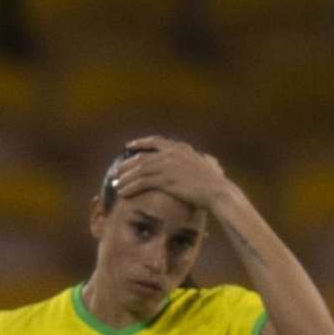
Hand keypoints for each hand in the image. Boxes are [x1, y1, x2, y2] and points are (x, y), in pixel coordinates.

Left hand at [114, 136, 229, 211]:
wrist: (217, 191)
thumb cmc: (215, 184)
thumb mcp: (207, 166)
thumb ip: (200, 162)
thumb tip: (208, 162)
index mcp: (180, 148)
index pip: (156, 141)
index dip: (141, 143)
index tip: (129, 146)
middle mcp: (171, 153)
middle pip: (142, 157)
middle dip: (127, 165)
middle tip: (116, 172)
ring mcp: (167, 166)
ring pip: (139, 170)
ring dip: (125, 178)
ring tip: (116, 185)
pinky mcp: (165, 179)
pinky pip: (142, 182)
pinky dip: (130, 187)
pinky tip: (122, 192)